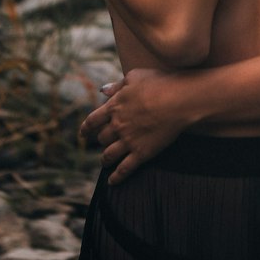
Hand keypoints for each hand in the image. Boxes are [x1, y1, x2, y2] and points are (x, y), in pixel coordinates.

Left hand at [80, 67, 186, 183]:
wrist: (177, 100)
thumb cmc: (158, 83)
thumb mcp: (134, 77)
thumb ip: (117, 85)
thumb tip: (103, 90)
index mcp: (114, 106)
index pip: (93, 120)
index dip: (86, 128)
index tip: (83, 134)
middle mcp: (117, 125)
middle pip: (102, 138)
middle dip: (101, 141)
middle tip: (103, 143)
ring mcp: (128, 141)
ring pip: (109, 155)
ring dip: (105, 160)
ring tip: (104, 162)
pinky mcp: (141, 153)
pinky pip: (124, 169)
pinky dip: (116, 177)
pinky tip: (112, 181)